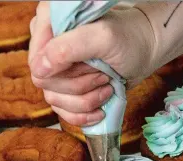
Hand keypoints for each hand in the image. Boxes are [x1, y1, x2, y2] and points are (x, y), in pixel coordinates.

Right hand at [29, 2, 154, 125]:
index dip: (62, 71)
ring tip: (107, 86)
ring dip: (85, 100)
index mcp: (49, 22)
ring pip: (54, 99)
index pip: (37, 59)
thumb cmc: (129, 40)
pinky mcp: (67, 89)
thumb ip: (68, 48)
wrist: (145, 52)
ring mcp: (56, 69)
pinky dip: (83, 116)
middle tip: (104, 76)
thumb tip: (39, 70)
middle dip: (80, 85)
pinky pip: (63, 112)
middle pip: (45, 82)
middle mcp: (48, 45)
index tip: (93, 67)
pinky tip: (100, 110)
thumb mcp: (103, 38)